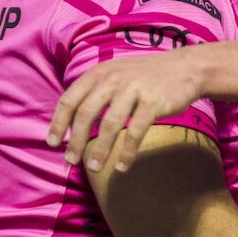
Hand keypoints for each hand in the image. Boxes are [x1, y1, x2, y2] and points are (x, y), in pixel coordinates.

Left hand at [46, 51, 202, 172]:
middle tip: (70, 161)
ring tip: (94, 168)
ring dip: (100, 149)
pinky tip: (122, 166)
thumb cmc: (144, 77)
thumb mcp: (115, 74)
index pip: (70, 99)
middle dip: (76, 140)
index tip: (52, 143)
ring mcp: (134, 89)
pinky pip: (136, 131)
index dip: (59, 122)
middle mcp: (113, 78)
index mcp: (98, 73)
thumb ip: (94, 92)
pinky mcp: (153, 102)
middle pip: (86, 113)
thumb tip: (71, 121)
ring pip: (110, 124)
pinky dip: (127, 152)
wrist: (185, 68)